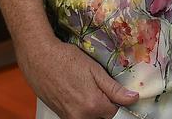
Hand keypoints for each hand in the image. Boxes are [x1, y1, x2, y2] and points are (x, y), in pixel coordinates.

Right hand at [21, 39, 138, 118]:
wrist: (38, 57)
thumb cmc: (66, 59)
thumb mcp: (94, 70)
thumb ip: (114, 88)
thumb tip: (133, 98)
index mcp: (93, 105)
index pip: (116, 113)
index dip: (118, 102)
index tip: (116, 92)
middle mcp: (81, 117)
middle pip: (102, 118)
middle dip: (105, 107)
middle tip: (99, 88)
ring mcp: (68, 118)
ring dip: (93, 109)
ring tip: (86, 89)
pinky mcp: (60, 115)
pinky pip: (77, 117)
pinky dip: (81, 109)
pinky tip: (77, 93)